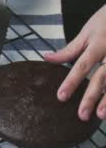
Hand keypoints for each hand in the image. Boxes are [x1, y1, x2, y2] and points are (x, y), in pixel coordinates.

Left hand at [45, 5, 105, 120]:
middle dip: (92, 97)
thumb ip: (70, 49)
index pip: (82, 65)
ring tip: (101, 115)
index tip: (61, 96)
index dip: (72, 81)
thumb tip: (47, 58)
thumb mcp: (87, 31)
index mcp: (99, 44)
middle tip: (81, 115)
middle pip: (101, 78)